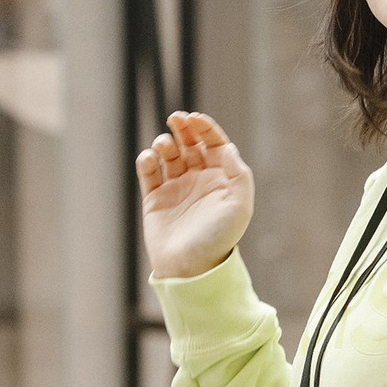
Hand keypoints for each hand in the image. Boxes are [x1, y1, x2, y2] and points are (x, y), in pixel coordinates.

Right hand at [136, 111, 255, 282]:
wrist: (190, 267)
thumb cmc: (218, 238)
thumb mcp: (239, 206)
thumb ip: (239, 175)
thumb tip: (227, 147)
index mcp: (221, 179)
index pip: (213, 144)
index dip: (204, 128)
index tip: (194, 119)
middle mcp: (199, 180)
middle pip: (190, 144)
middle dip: (183, 128)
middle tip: (175, 118)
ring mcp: (176, 189)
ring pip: (169, 155)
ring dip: (165, 143)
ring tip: (163, 145)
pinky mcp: (155, 199)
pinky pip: (149, 173)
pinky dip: (147, 161)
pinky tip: (149, 159)